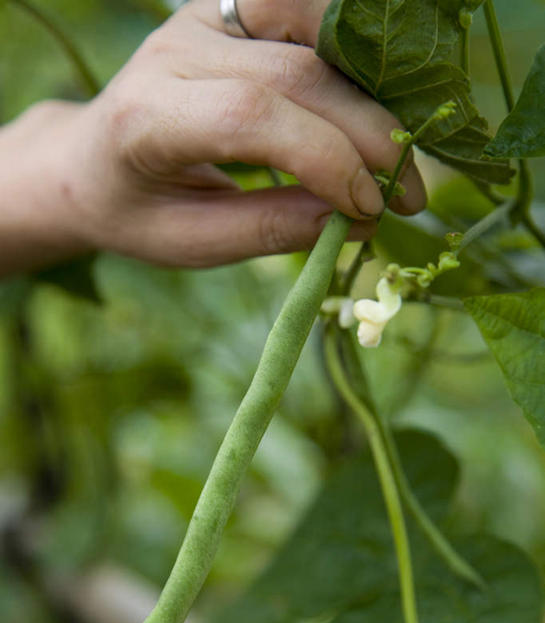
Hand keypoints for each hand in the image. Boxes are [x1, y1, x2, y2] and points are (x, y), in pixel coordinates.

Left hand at [0, 0, 425, 273]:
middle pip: (296, 73)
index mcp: (148, 116)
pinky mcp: (234, 9)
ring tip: (397, 149)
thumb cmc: (136, 211)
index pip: (250, 116)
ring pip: (312, 24)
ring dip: (371, 87)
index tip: (372, 208)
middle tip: (409, 195)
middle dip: (367, 136)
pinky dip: (353, 55)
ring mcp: (206, 18)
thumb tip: (356, 217)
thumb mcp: (189, 243)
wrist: (90, 157)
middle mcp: (176, 50)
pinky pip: (309, 12)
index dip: (326, 159)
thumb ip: (266, 230)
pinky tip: (372, 105)